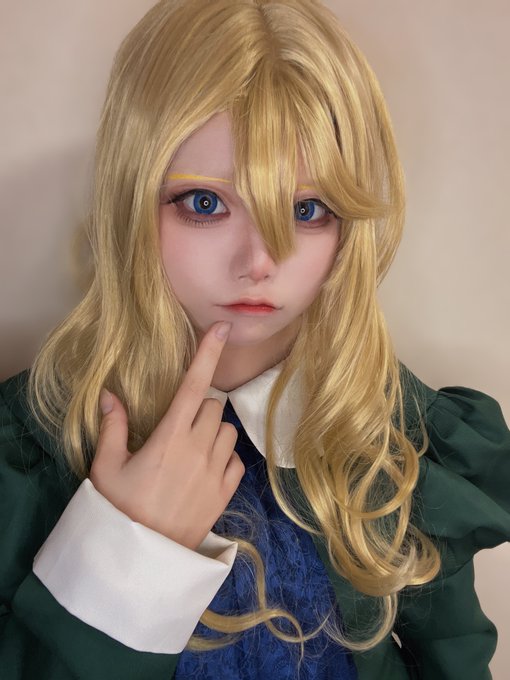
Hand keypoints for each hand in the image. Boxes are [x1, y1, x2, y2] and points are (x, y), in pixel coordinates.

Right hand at [89, 321, 244, 550]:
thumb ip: (113, 427)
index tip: (223, 328)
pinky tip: (206, 471)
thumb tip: (110, 394)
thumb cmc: (120, 509)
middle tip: (178, 428)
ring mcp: (215, 471)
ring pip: (228, 431)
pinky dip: (225, 459)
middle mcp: (198, 448)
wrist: (142, 559)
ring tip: (192, 450)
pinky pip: (236, 461)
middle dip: (199, 407)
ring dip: (213, 432)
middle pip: (214, 406)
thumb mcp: (107, 467)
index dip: (208, 353)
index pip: (193, 385)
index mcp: (169, 436)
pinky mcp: (226, 493)